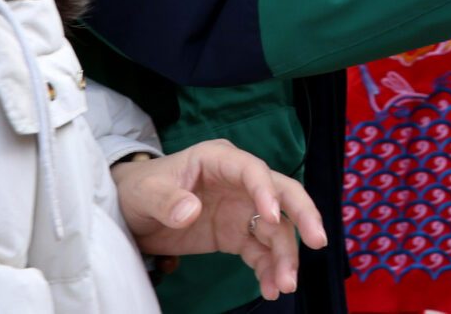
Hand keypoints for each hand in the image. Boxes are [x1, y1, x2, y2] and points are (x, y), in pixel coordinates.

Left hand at [112, 140, 327, 300]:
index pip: (253, 171)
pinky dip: (270, 270)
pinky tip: (272, 289)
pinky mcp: (237, 234)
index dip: (266, 191)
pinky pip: (261, 252)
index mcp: (220, 160)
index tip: (273, 218)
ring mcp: (242, 209)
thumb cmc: (140, 189)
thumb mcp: (146, 193)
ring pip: (277, 230)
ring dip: (286, 256)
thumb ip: (167, 201)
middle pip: (283, 194)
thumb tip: (190, 212)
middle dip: (303, 217)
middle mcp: (240, 183)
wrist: (131, 211)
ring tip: (285, 285)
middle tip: (318, 241)